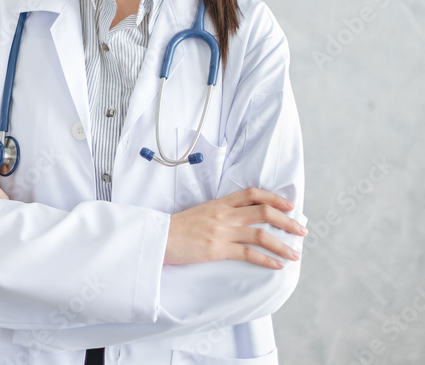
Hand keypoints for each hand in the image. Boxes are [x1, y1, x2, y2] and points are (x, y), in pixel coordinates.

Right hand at [164, 187, 307, 269]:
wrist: (158, 237)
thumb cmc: (176, 228)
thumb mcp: (200, 212)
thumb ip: (220, 213)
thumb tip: (239, 219)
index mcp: (219, 203)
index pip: (252, 194)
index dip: (274, 198)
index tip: (289, 206)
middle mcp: (224, 214)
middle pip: (264, 211)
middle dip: (287, 222)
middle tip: (301, 231)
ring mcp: (222, 231)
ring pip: (261, 234)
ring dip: (282, 245)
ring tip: (294, 255)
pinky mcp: (218, 249)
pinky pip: (249, 253)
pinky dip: (266, 260)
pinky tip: (276, 265)